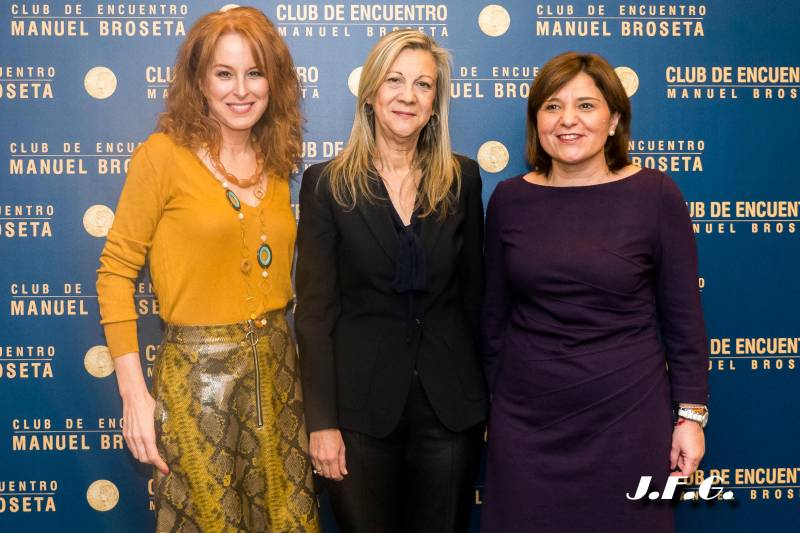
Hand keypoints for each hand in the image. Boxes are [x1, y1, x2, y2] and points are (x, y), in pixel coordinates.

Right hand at [115, 353, 168, 474]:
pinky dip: (138, 451)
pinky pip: (131, 448)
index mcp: (147, 435)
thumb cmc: (149, 404)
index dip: (160, 465)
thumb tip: (174, 437)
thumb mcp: (160, 416)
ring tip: (155, 456)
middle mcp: (136, 438)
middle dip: (153, 463)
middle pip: (144, 459)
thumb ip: (163, 429)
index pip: (153, 456)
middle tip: (162, 462)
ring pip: (137, 455)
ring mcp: (129, 437)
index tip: (166, 470)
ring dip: (145, 458)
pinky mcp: (125, 434)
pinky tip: (145, 448)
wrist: (133, 397)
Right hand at [309, 429, 346, 480]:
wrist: (322, 426)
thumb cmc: (333, 434)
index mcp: (332, 458)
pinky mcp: (311, 455)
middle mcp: (323, 460)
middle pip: (327, 475)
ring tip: (330, 469)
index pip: (335, 475)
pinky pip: (315, 466)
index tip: (341, 476)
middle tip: (336, 473)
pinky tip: (323, 464)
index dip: (338, 478)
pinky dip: (319, 468)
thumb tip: (344, 471)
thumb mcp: (342, 447)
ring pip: (320, 472)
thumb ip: (342, 461)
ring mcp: (316, 458)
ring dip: (326, 473)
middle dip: (333, 476)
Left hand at [669, 419, 704, 476]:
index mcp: (693, 457)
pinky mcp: (701, 448)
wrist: (691, 420)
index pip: (687, 473)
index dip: (678, 475)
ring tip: (678, 450)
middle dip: (681, 467)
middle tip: (673, 460)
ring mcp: (701, 452)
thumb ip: (673, 458)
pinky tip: (682, 448)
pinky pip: (695, 456)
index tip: (672, 474)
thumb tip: (672, 466)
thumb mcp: (675, 446)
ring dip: (684, 460)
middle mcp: (699, 456)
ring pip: (692, 462)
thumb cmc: (683, 431)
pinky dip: (688, 456)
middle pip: (690, 469)